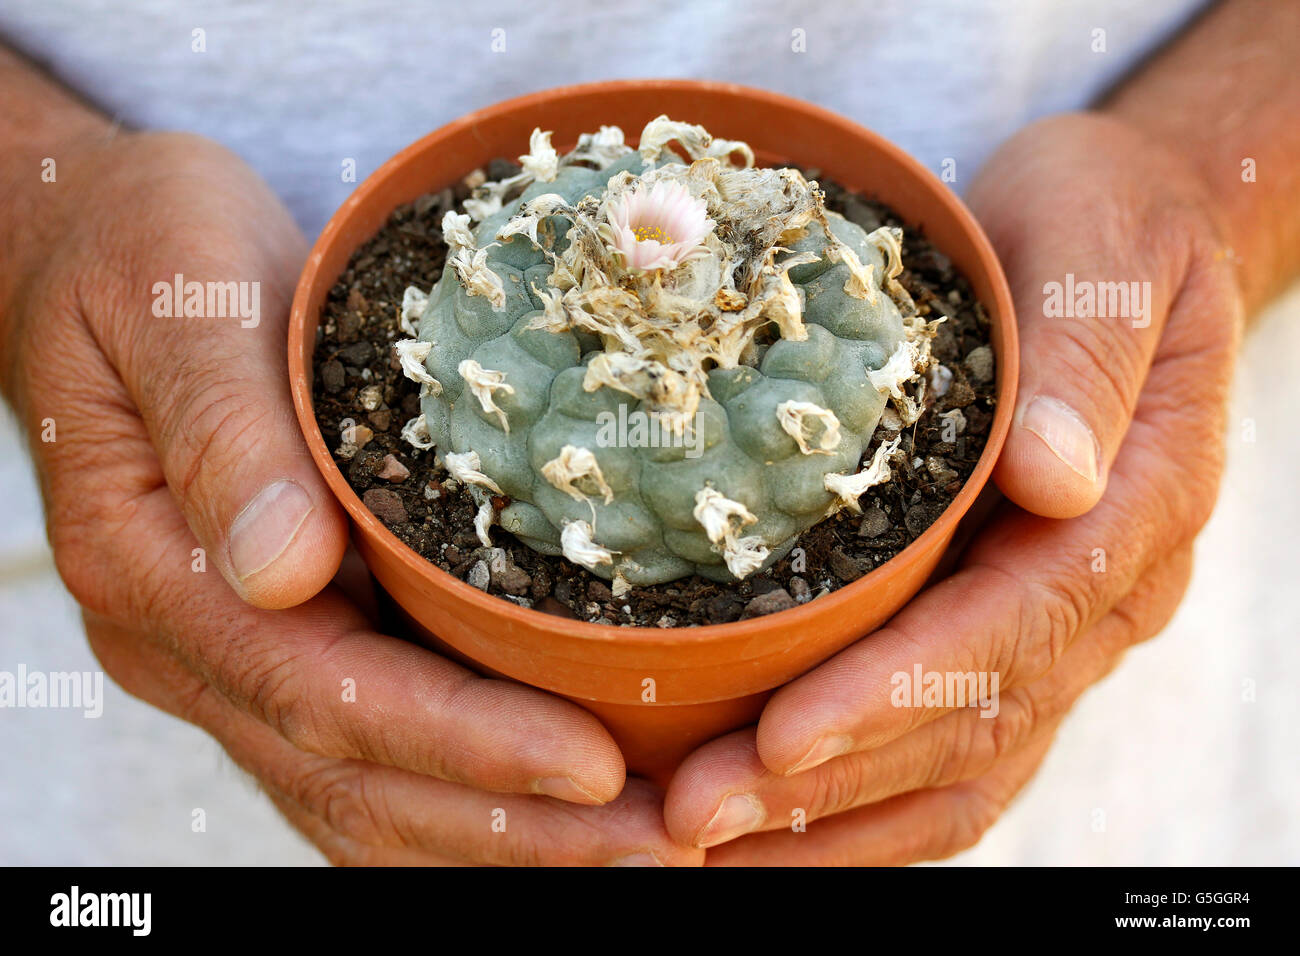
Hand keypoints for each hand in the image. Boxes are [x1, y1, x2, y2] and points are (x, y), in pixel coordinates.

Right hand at [2, 129, 700, 864]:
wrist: (104, 249)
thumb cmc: (146, 252)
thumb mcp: (178, 297)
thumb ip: (225, 430)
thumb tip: (282, 572)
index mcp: (157, 566)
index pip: (324, 695)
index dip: (461, 744)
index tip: (589, 771)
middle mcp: (190, 639)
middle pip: (353, 777)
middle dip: (504, 825)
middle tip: (652, 848)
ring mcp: (229, 650)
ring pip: (359, 790)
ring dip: (494, 835)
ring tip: (630, 849)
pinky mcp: (279, 633)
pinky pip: (365, 750)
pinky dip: (460, 795)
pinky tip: (549, 808)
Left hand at [662, 112, 1242, 863]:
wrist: (1127, 243)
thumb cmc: (1109, 225)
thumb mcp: (1104, 244)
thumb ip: (1085, 355)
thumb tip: (1056, 483)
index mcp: (1142, 499)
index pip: (1019, 621)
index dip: (903, 687)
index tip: (784, 731)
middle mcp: (1110, 588)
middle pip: (980, 719)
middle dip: (837, 777)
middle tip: (696, 814)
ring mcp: (1065, 621)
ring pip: (967, 763)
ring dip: (836, 815)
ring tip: (704, 838)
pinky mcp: (1014, 626)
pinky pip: (955, 748)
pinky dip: (865, 798)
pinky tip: (772, 818)